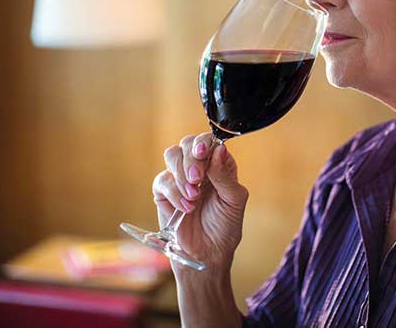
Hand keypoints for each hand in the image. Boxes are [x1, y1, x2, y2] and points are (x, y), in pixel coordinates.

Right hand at [152, 133, 248, 270]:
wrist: (207, 254)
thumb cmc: (225, 227)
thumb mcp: (234, 201)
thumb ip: (225, 175)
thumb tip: (219, 149)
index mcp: (219, 164)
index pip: (209, 141)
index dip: (204, 143)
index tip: (203, 152)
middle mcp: (199, 167)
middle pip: (187, 143)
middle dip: (191, 158)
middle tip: (197, 178)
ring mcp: (180, 178)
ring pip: (172, 155)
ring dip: (181, 174)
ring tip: (193, 196)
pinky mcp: (164, 192)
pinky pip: (162, 180)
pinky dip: (173, 193)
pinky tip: (185, 207)